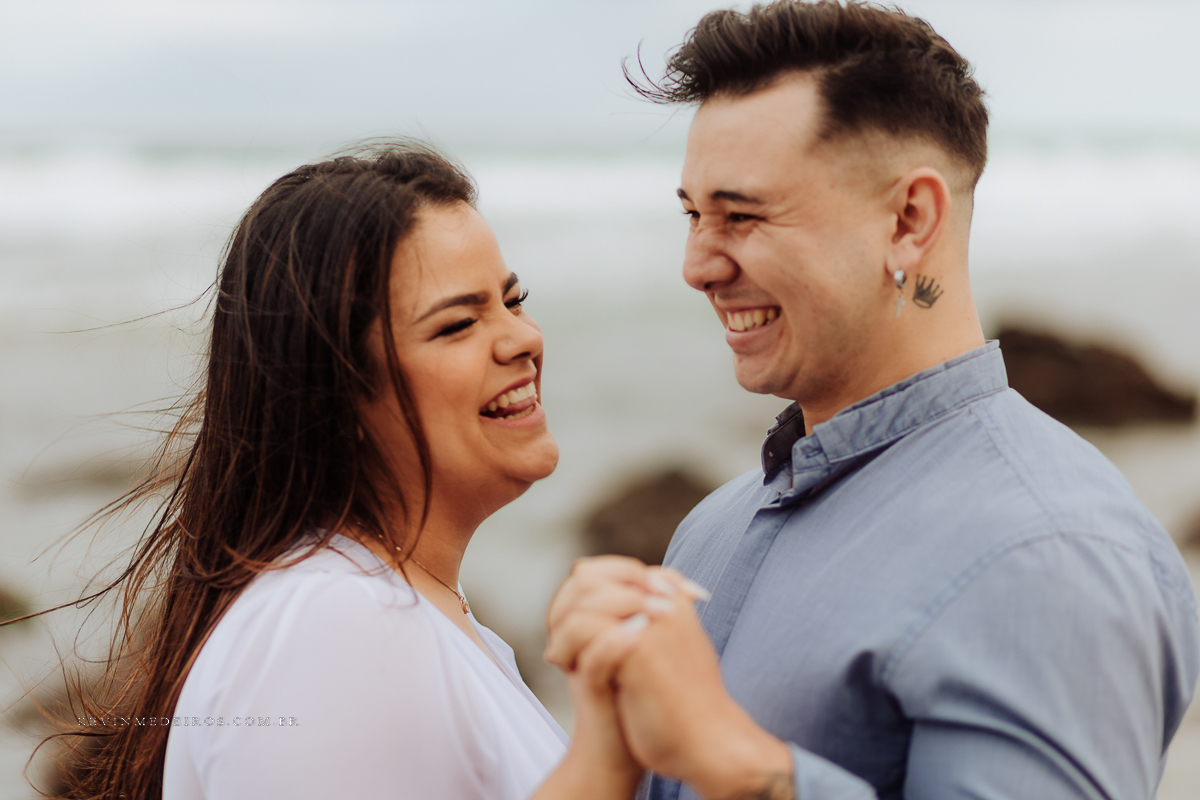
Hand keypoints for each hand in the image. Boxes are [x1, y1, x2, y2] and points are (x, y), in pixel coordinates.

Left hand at [552, 559, 793, 799]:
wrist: (710, 745)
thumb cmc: (689, 709)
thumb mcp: (674, 655)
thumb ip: (654, 630)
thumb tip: (623, 620)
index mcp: (674, 600)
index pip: (614, 573)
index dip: (586, 597)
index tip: (574, 628)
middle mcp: (663, 601)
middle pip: (593, 578)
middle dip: (569, 607)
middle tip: (561, 639)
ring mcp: (651, 620)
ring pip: (583, 601)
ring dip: (564, 629)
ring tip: (561, 656)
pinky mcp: (637, 646)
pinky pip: (582, 627)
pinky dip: (566, 646)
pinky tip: (566, 668)